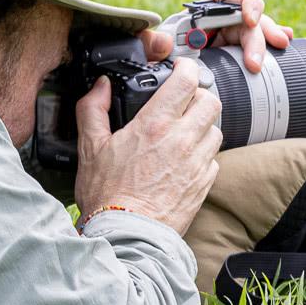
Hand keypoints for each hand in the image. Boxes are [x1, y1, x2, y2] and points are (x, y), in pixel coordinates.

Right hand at [73, 59, 221, 233]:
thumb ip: (93, 111)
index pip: (187, 81)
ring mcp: (197, 162)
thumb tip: (99, 87)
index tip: (181, 68)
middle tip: (183, 102)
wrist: (127, 236)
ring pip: (216, 129)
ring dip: (203, 126)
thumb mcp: (90, 149)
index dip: (188, 68)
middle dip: (199, 96)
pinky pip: (213, 158)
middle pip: (211, 101)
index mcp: (155, 125)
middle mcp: (182, 140)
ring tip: (183, 132)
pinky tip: (184, 160)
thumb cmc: (106, 195)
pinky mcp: (204, 183)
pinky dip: (203, 154)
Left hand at [141, 0, 294, 72]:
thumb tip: (162, 41)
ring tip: (281, 45)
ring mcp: (237, 36)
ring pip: (260, 31)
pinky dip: (274, 44)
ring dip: (271, 37)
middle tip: (255, 62)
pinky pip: (262, 45)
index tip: (249, 20)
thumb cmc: (163, 56)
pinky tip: (286, 44)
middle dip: (260, 34)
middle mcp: (226, 21)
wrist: (170, 77)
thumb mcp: (153, 48)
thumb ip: (153, 42)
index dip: (245, 3)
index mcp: (208, 12)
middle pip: (251, 18)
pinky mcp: (242, 52)